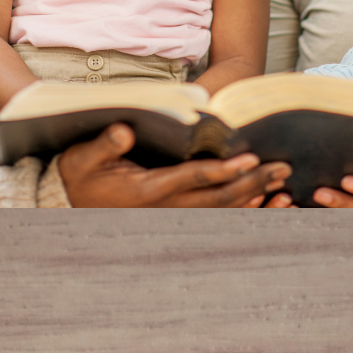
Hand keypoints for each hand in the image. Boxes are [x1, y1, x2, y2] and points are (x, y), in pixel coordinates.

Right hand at [57, 123, 290, 208]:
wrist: (69, 204)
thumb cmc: (80, 175)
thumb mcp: (83, 157)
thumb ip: (105, 144)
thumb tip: (124, 131)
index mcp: (147, 190)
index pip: (193, 179)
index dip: (223, 170)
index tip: (250, 159)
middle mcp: (165, 209)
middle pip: (218, 198)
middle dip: (252, 183)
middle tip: (281, 168)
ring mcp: (172, 219)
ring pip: (221, 212)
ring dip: (253, 198)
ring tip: (283, 185)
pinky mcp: (176, 221)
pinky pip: (216, 219)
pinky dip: (242, 212)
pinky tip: (264, 202)